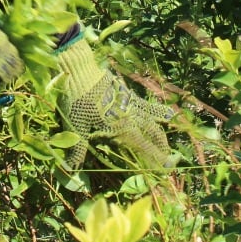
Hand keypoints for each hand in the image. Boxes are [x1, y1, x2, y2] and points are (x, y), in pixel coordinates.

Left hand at [55, 41, 177, 168]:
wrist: (81, 72)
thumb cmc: (77, 100)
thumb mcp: (76, 126)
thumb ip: (79, 149)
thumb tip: (71, 169)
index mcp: (120, 128)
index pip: (143, 147)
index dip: (156, 159)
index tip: (166, 169)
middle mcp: (131, 117)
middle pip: (152, 136)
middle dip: (162, 149)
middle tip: (169, 162)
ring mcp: (132, 105)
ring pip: (153, 122)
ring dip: (161, 135)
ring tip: (168, 146)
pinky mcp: (129, 94)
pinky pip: (147, 105)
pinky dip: (158, 111)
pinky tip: (168, 114)